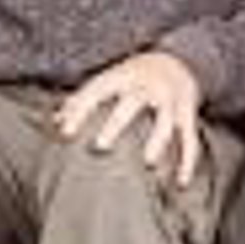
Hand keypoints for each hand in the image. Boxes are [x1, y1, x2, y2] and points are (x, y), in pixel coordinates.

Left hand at [56, 51, 203, 186]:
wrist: (176, 60)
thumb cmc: (132, 76)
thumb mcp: (108, 79)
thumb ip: (82, 100)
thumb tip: (55, 121)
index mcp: (121, 77)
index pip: (97, 91)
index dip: (80, 110)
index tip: (65, 132)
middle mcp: (146, 87)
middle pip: (132, 103)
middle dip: (117, 124)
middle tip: (100, 147)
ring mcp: (170, 100)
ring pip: (166, 121)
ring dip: (157, 141)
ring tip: (148, 163)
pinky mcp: (187, 115)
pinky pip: (189, 139)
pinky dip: (187, 162)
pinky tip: (180, 183)